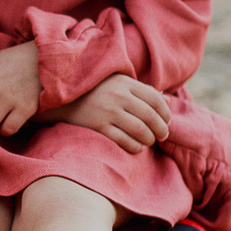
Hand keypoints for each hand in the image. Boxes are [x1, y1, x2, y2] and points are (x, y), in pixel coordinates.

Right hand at [42, 73, 170, 153]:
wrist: (63, 97)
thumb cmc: (96, 90)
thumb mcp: (119, 83)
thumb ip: (143, 91)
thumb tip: (168, 101)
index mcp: (125, 82)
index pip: (155, 99)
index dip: (165, 113)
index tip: (167, 121)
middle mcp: (118, 95)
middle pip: (151, 116)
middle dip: (161, 129)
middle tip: (162, 135)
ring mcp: (108, 111)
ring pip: (140, 130)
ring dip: (149, 139)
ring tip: (149, 141)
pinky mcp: (98, 126)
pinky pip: (124, 141)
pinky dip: (135, 147)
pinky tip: (137, 147)